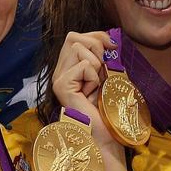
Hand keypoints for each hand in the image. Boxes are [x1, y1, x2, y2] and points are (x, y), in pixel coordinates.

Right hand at [51, 32, 120, 155]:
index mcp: (69, 68)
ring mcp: (58, 78)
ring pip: (78, 48)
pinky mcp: (62, 85)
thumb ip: (105, 58)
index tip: (112, 47)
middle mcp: (60, 71)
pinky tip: (91, 95)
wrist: (106, 134)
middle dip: (95, 46)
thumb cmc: (108, 108)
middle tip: (103, 68)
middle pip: (73, 37)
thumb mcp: (109, 76)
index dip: (96, 36)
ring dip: (96, 65)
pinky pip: (84, 66)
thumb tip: (111, 39)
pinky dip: (95, 78)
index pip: (75, 37)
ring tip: (96, 85)